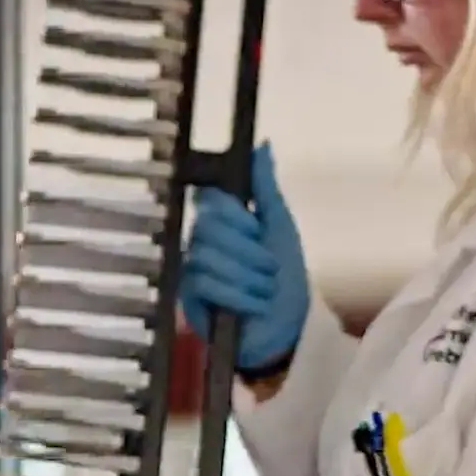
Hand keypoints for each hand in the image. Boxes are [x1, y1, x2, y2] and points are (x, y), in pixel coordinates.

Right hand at [178, 142, 309, 373]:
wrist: (287, 330)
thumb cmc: (286, 278)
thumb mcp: (281, 228)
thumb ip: (266, 188)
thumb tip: (262, 145)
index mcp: (223, 220)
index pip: (211, 198)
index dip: (238, 217)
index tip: (258, 231)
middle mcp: (202, 240)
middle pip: (212, 228)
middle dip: (251, 253)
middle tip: (268, 270)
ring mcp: (193, 269)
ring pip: (210, 257)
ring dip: (249, 279)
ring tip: (263, 293)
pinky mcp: (188, 299)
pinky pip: (206, 283)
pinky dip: (239, 296)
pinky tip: (252, 307)